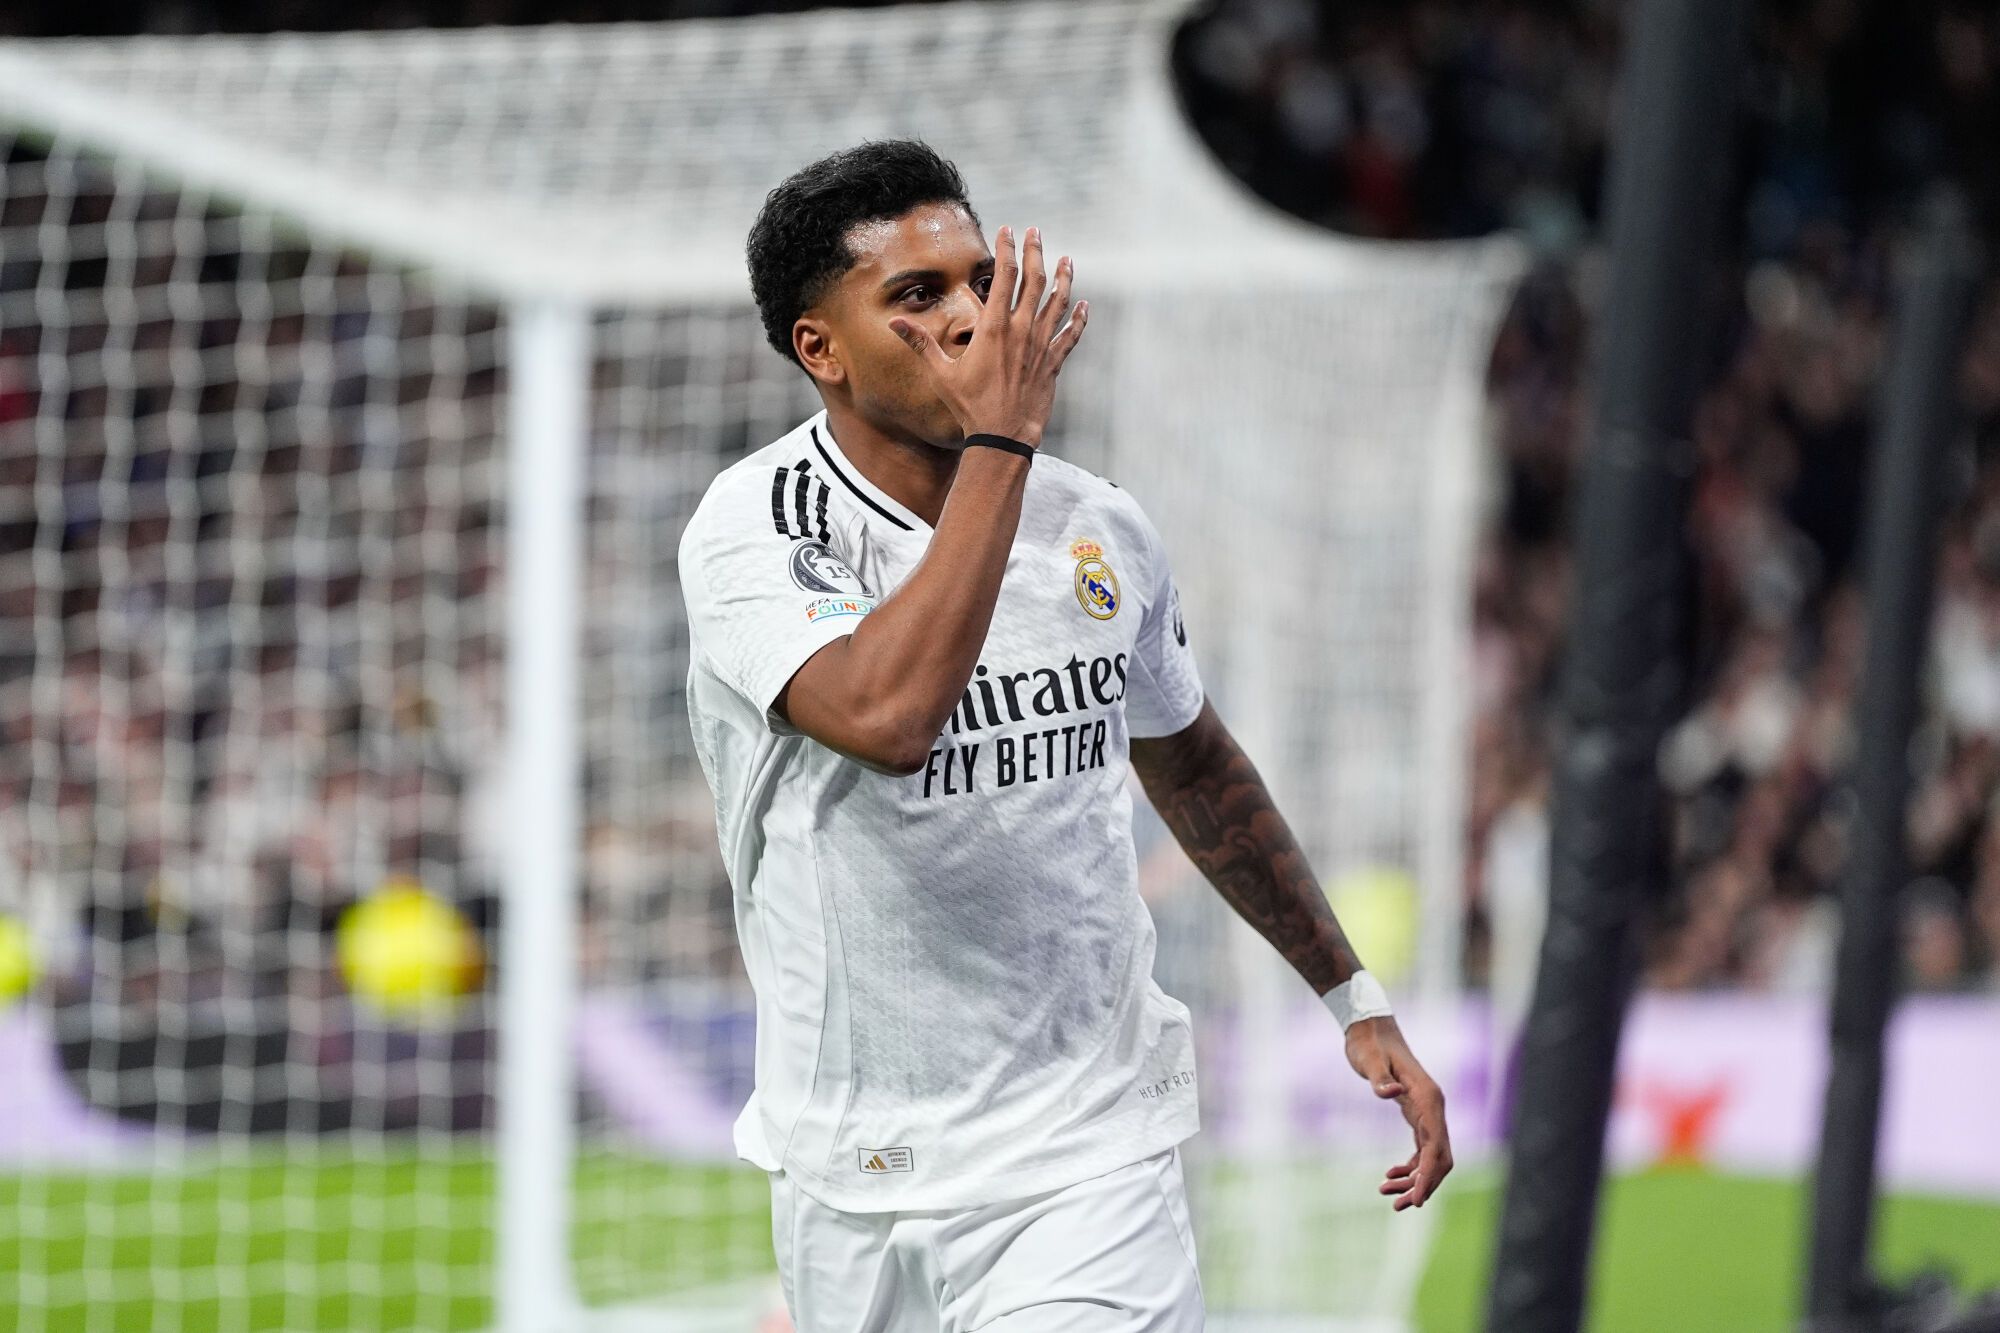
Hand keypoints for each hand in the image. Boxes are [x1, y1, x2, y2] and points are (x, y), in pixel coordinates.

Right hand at [887, 224, 1086, 446]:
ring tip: (1067, 260)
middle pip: (1034, 281)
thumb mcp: (941, 374)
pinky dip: (1078, 320)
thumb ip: (920, 343)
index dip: (1006, 250)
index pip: (1003, 277)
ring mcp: (1040, 346)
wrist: (1003, 436)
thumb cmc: (970, 407)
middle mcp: (1021, 331)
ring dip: (1063, 279)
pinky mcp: (1052, 364)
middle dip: (1035, 253)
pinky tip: (1084, 307)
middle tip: (1035, 233)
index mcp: (994, 328)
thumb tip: (894, 323)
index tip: (1007, 231)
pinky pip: (1070, 336)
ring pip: (1057, 303)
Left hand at [1346, 1016, 1451, 1210]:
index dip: (1428, 1176)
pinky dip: (1410, 1167)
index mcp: (1428, 1098)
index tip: (1416, 1201)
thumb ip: (1380, 1079)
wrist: (1369, 1028)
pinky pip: (1421, 1148)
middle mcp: (1434, 1107)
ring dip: (1414, 1180)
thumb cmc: (1369, 1043)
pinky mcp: (1416, 1113)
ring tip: (1386, 1195)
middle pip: (1440, 1157)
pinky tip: (1390, 1177)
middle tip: (1399, 1207)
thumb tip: (1390, 1094)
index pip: (1436, 1146)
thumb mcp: (1370, 1060)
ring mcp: (1427, 1111)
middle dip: (1424, 1185)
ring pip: (1431, 1156)